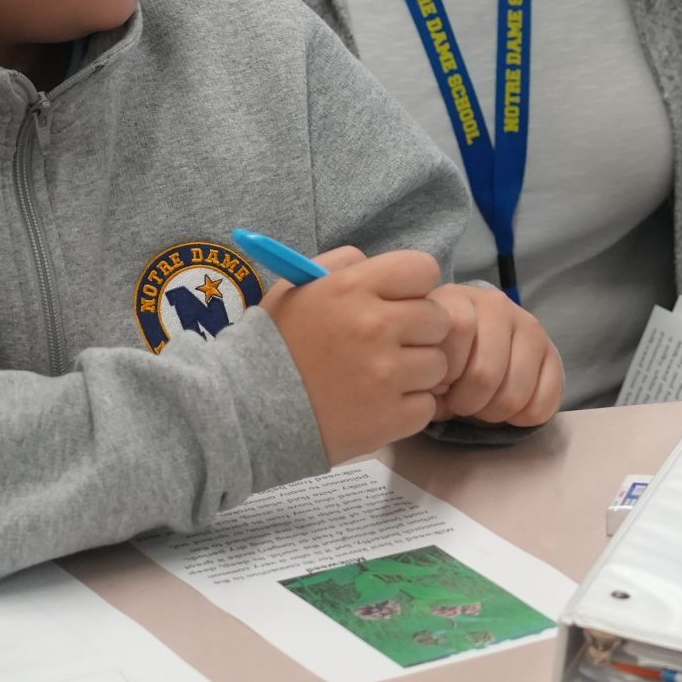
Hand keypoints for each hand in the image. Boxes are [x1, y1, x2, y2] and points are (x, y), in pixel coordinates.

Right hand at [261, 246, 450, 461]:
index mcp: (353, 288)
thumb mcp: (296, 289)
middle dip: (420, 330)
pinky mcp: (390, 417)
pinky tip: (377, 405)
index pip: (423, 268)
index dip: (414, 286)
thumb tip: (377, 263)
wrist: (243, 411)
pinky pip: (427, 405)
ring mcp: (386, 375)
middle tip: (392, 344)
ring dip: (416, 371)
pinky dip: (408, 408)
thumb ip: (341, 266)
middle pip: (438, 318)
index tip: (400, 301)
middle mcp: (375, 326)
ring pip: (438, 363)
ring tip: (381, 378)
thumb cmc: (272, 346)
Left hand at [433, 288, 564, 427]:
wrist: (474, 339)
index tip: (437, 383)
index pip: (458, 330)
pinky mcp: (552, 352)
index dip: (444, 371)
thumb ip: (423, 369)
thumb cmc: (440, 351)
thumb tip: (437, 396)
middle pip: (486, 372)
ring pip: (515, 393)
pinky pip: (544, 401)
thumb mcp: (423, 353)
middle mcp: (497, 306)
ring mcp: (529, 327)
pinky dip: (523, 418)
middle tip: (458, 403)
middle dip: (467, 402)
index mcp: (458, 300)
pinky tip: (508, 409)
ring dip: (494, 413)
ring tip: (480, 406)